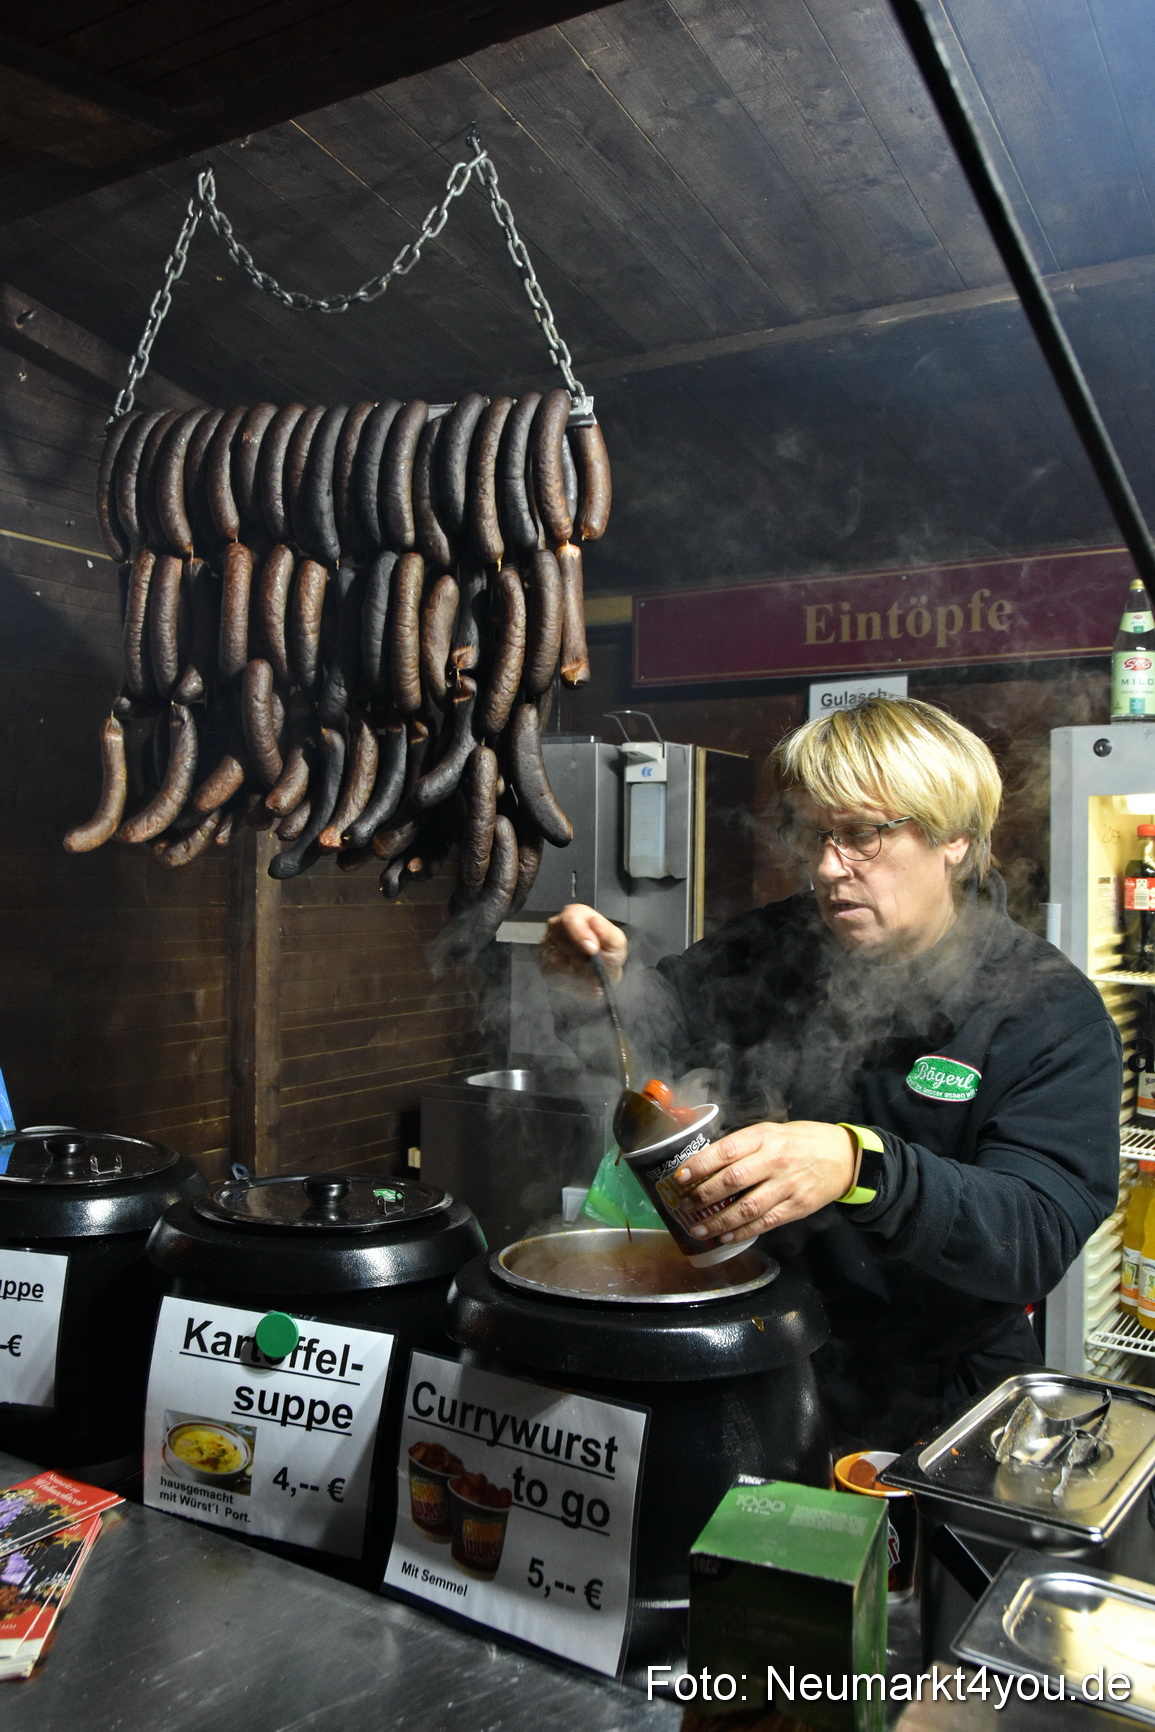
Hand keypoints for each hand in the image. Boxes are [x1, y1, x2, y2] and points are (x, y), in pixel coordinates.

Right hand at [539, 903, 627, 994]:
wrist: (602, 974)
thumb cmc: (609, 954)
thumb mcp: (617, 943)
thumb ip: (608, 933)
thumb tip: (594, 922)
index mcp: (575, 915)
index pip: (569, 919)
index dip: (580, 934)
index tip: (592, 949)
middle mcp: (556, 926)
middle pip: (561, 940)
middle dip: (581, 957)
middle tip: (593, 964)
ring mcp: (547, 946)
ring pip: (556, 959)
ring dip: (576, 970)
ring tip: (588, 972)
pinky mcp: (544, 965)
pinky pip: (553, 973)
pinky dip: (570, 980)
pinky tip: (580, 979)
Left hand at [674, 1120, 857, 1243]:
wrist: (844, 1156)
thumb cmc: (801, 1141)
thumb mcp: (772, 1132)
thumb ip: (744, 1146)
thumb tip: (707, 1164)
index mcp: (764, 1137)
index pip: (725, 1150)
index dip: (700, 1165)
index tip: (680, 1177)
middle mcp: (775, 1160)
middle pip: (733, 1180)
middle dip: (703, 1196)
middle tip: (684, 1206)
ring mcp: (787, 1185)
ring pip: (747, 1207)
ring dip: (719, 1221)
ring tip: (699, 1228)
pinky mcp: (797, 1207)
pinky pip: (765, 1222)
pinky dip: (743, 1232)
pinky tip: (726, 1237)